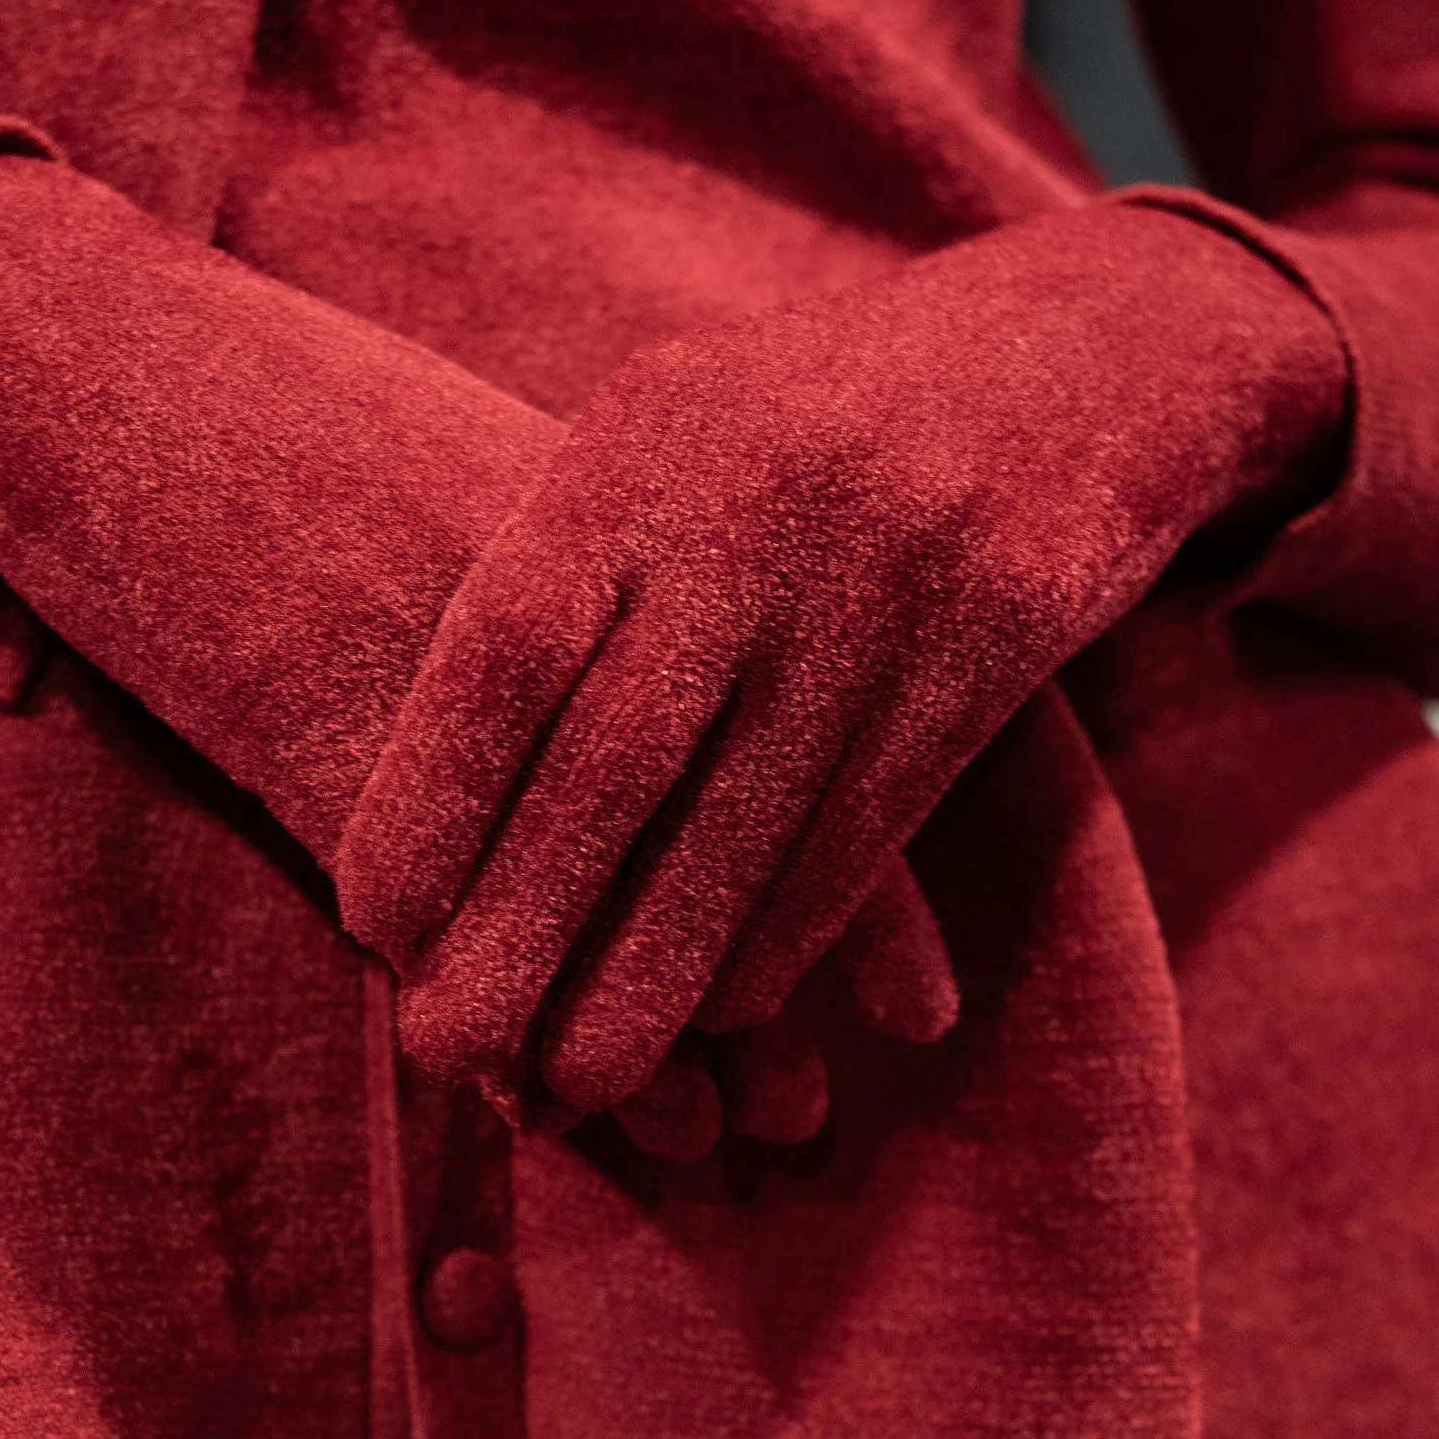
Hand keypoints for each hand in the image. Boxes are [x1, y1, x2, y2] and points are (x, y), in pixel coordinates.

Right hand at [0, 150, 962, 1157]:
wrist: (134, 388)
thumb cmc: (343, 459)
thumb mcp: (524, 514)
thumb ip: (650, 627)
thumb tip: (769, 777)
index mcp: (661, 523)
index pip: (819, 730)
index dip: (871, 899)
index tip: (925, 1025)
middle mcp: (591, 579)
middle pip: (724, 822)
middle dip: (767, 995)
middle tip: (801, 1121)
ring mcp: (455, 645)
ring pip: (587, 880)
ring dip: (636, 1027)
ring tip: (695, 1140)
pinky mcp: (327, 709)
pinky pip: (440, 898)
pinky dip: (487, 1003)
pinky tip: (517, 1095)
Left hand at [335, 199, 1347, 1114]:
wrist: (1067, 350)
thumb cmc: (793, 423)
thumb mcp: (669, 431)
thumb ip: (564, 564)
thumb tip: (416, 783)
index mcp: (643, 435)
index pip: (508, 640)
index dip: (434, 794)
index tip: (370, 923)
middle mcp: (759, 502)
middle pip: (618, 759)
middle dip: (524, 926)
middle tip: (447, 1051)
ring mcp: (888, 575)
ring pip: (745, 826)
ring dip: (654, 978)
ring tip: (575, 1087)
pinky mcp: (997, 643)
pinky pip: (861, 835)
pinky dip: (779, 938)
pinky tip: (718, 1016)